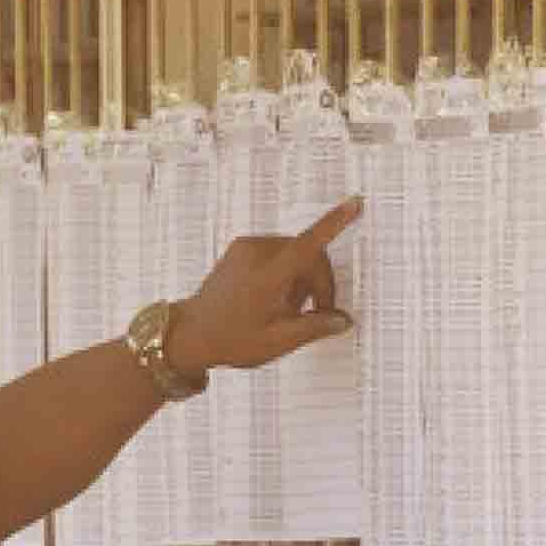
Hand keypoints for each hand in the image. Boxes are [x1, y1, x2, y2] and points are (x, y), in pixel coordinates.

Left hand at [166, 196, 362, 374]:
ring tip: (289, 310)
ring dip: (302, 279)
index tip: (354, 203)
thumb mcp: (277, 342)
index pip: (308, 246)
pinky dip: (286, 272)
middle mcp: (255, 255)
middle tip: (317, 314)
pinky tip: (277, 298)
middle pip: (307, 255)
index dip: (334, 224)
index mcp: (266, 277)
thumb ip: (314, 327)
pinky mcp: (241, 249)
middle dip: (320, 282)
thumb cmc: (230, 339)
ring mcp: (246, 249)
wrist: (191, 334)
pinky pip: (278, 253)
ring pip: (294, 254)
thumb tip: (343, 320)